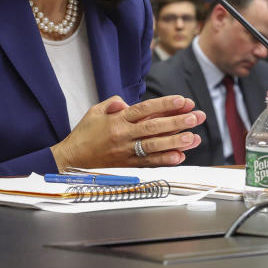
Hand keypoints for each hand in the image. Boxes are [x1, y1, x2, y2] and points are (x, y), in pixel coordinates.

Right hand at [50, 95, 204, 170]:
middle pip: (154, 127)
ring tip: (194, 137)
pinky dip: (165, 161)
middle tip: (197, 117)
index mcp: (117, 119)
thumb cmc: (84, 135)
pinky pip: (149, 163)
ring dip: (176, 142)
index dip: (165, 105)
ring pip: (154, 146)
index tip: (183, 101)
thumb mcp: (94, 112)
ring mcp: (126, 152)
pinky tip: (180, 157)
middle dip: (178, 121)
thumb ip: (113, 103)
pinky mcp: (127, 166)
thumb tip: (126, 102)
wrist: (70, 161)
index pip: (145, 109)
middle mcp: (123, 135)